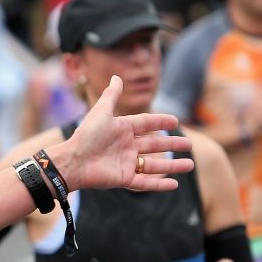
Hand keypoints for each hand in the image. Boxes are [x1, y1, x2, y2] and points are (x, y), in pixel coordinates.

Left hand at [51, 76, 193, 192]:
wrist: (71, 161)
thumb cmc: (85, 136)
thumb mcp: (101, 112)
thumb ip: (111, 95)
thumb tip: (116, 77)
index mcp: (122, 129)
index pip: (146, 124)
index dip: (160, 122)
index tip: (176, 121)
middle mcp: (125, 146)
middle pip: (154, 145)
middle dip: (172, 145)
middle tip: (189, 145)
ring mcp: (125, 163)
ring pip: (154, 165)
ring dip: (172, 166)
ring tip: (190, 165)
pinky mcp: (123, 179)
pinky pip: (144, 183)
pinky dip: (159, 185)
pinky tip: (174, 184)